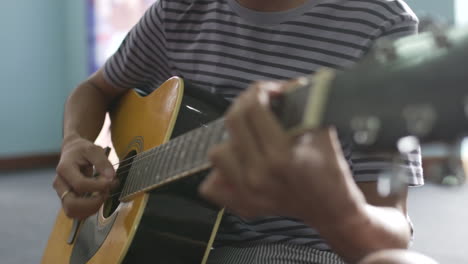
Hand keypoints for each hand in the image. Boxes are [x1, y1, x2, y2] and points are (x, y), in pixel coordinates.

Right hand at [53, 136, 115, 218]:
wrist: (73, 151)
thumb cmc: (83, 150)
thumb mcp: (94, 150)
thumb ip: (102, 162)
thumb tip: (111, 177)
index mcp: (64, 169)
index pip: (80, 185)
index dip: (98, 186)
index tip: (111, 181)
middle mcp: (60, 184)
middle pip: (71, 204)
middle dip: (93, 203)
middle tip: (107, 192)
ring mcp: (62, 194)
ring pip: (73, 212)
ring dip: (92, 208)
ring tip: (104, 195)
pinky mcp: (67, 199)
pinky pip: (77, 213)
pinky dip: (90, 210)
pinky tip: (99, 199)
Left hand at [199, 81, 364, 225]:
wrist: (331, 209)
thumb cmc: (330, 170)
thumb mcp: (322, 132)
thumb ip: (304, 104)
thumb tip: (286, 85)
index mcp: (281, 155)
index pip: (254, 108)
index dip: (260, 90)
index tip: (269, 90)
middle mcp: (259, 175)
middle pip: (233, 122)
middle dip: (245, 103)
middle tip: (257, 102)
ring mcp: (247, 193)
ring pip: (218, 151)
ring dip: (233, 140)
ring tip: (251, 139)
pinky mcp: (242, 205)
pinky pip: (211, 185)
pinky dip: (220, 173)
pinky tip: (238, 166)